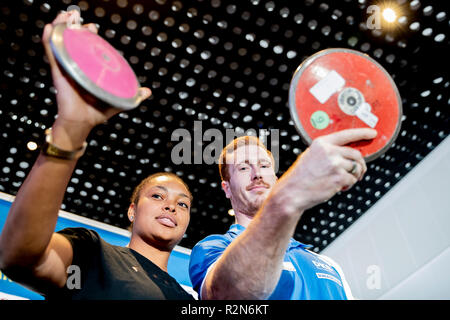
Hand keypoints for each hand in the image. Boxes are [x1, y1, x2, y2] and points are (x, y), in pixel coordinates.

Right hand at [42, 11, 151, 146]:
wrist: (83, 123)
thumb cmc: (96, 112)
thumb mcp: (117, 100)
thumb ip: (132, 96)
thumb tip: (147, 92)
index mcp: (88, 70)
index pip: (88, 47)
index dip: (90, 35)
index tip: (94, 28)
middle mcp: (76, 66)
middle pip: (74, 41)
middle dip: (77, 27)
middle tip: (83, 21)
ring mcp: (66, 68)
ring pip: (61, 43)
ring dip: (61, 27)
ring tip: (65, 15)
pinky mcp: (58, 74)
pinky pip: (52, 54)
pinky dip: (49, 40)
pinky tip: (50, 28)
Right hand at [270, 128, 376, 213]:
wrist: (293, 192)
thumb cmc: (301, 177)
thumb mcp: (310, 156)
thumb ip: (327, 151)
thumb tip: (346, 152)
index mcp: (322, 143)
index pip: (347, 134)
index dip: (362, 133)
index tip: (372, 134)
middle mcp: (329, 151)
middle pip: (356, 154)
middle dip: (359, 164)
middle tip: (358, 172)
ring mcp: (335, 164)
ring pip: (356, 167)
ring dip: (354, 176)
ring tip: (342, 182)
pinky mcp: (339, 177)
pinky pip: (353, 179)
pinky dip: (348, 185)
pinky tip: (337, 188)